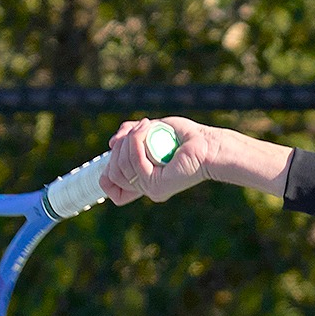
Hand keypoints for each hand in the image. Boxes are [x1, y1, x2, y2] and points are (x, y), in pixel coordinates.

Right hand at [100, 116, 215, 204]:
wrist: (208, 145)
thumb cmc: (185, 137)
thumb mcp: (151, 131)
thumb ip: (130, 136)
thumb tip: (111, 144)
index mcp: (143, 180)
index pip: (109, 186)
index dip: (106, 169)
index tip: (116, 148)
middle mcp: (145, 188)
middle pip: (111, 173)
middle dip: (119, 148)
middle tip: (136, 130)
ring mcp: (150, 189)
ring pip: (120, 167)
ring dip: (129, 140)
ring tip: (146, 126)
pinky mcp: (155, 185)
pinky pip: (134, 161)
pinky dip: (136, 140)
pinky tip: (147, 128)